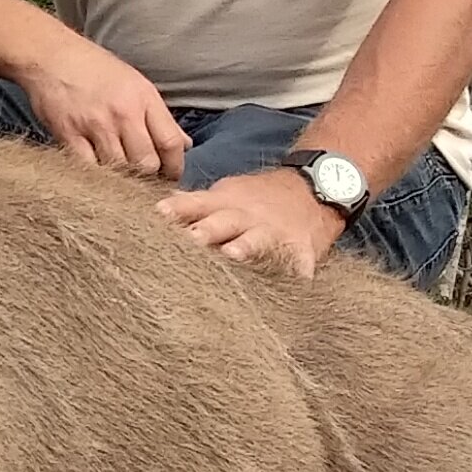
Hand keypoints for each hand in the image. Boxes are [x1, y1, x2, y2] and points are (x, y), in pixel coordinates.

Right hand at [21, 39, 187, 178]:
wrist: (50, 56)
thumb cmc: (95, 68)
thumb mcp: (136, 84)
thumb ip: (159, 117)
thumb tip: (184, 144)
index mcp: (144, 98)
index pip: (171, 143)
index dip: (175, 167)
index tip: (170, 175)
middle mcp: (123, 112)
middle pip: (146, 162)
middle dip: (148, 176)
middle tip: (143, 180)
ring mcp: (95, 125)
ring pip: (119, 169)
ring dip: (121, 178)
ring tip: (120, 177)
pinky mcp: (69, 134)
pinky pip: (89, 167)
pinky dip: (95, 174)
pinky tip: (96, 171)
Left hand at [160, 167, 343, 277]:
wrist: (314, 190)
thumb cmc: (258, 200)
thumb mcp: (226, 195)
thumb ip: (193, 206)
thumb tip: (156, 209)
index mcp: (224, 204)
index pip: (196, 204)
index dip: (178, 209)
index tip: (159, 214)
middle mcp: (246, 217)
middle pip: (223, 222)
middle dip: (206, 230)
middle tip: (190, 239)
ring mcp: (274, 233)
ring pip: (257, 240)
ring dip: (245, 246)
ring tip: (232, 254)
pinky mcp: (300, 251)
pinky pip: (299, 263)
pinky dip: (298, 272)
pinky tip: (295, 281)